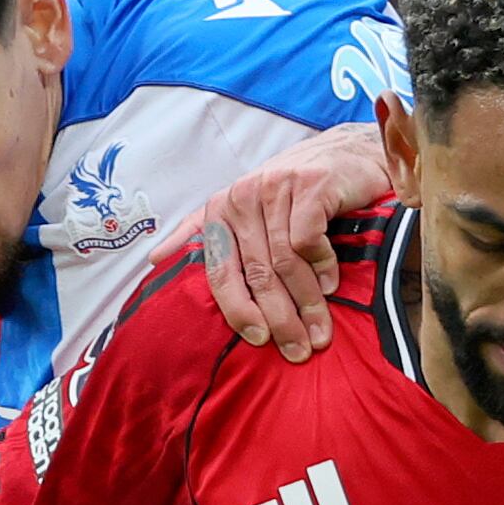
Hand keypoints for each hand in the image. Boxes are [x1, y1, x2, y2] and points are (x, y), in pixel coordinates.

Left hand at [194, 122, 387, 358]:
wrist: (349, 154)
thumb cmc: (295, 192)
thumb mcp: (245, 209)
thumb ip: (201, 232)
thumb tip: (154, 259)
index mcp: (221, 209)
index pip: (220, 272)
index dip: (238, 312)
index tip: (258, 341)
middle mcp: (243, 197)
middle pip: (257, 273)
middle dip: (279, 319)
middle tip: (297, 350)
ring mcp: (276, 188)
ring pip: (285, 262)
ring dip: (305, 304)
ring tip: (319, 333)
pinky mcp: (311, 186)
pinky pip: (309, 241)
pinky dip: (321, 268)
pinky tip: (331, 286)